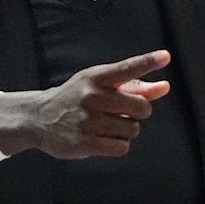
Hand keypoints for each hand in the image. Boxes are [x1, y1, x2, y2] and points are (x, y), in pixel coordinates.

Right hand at [0, 50, 170, 157]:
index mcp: (95, 77)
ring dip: (126, 130)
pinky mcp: (86, 142)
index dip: (147, 62)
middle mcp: (91, 96)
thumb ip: (133, 86)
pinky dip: (118, 145)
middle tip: (123, 112)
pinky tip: (102, 138)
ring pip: (133, 129)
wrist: (39, 118)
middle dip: (139, 112)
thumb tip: (164, 88)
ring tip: (105, 125)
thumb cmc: (77, 99)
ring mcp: (88, 120)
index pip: (126, 68)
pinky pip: (122, 147)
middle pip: (141, 107)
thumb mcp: (98, 86)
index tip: (165, 56)